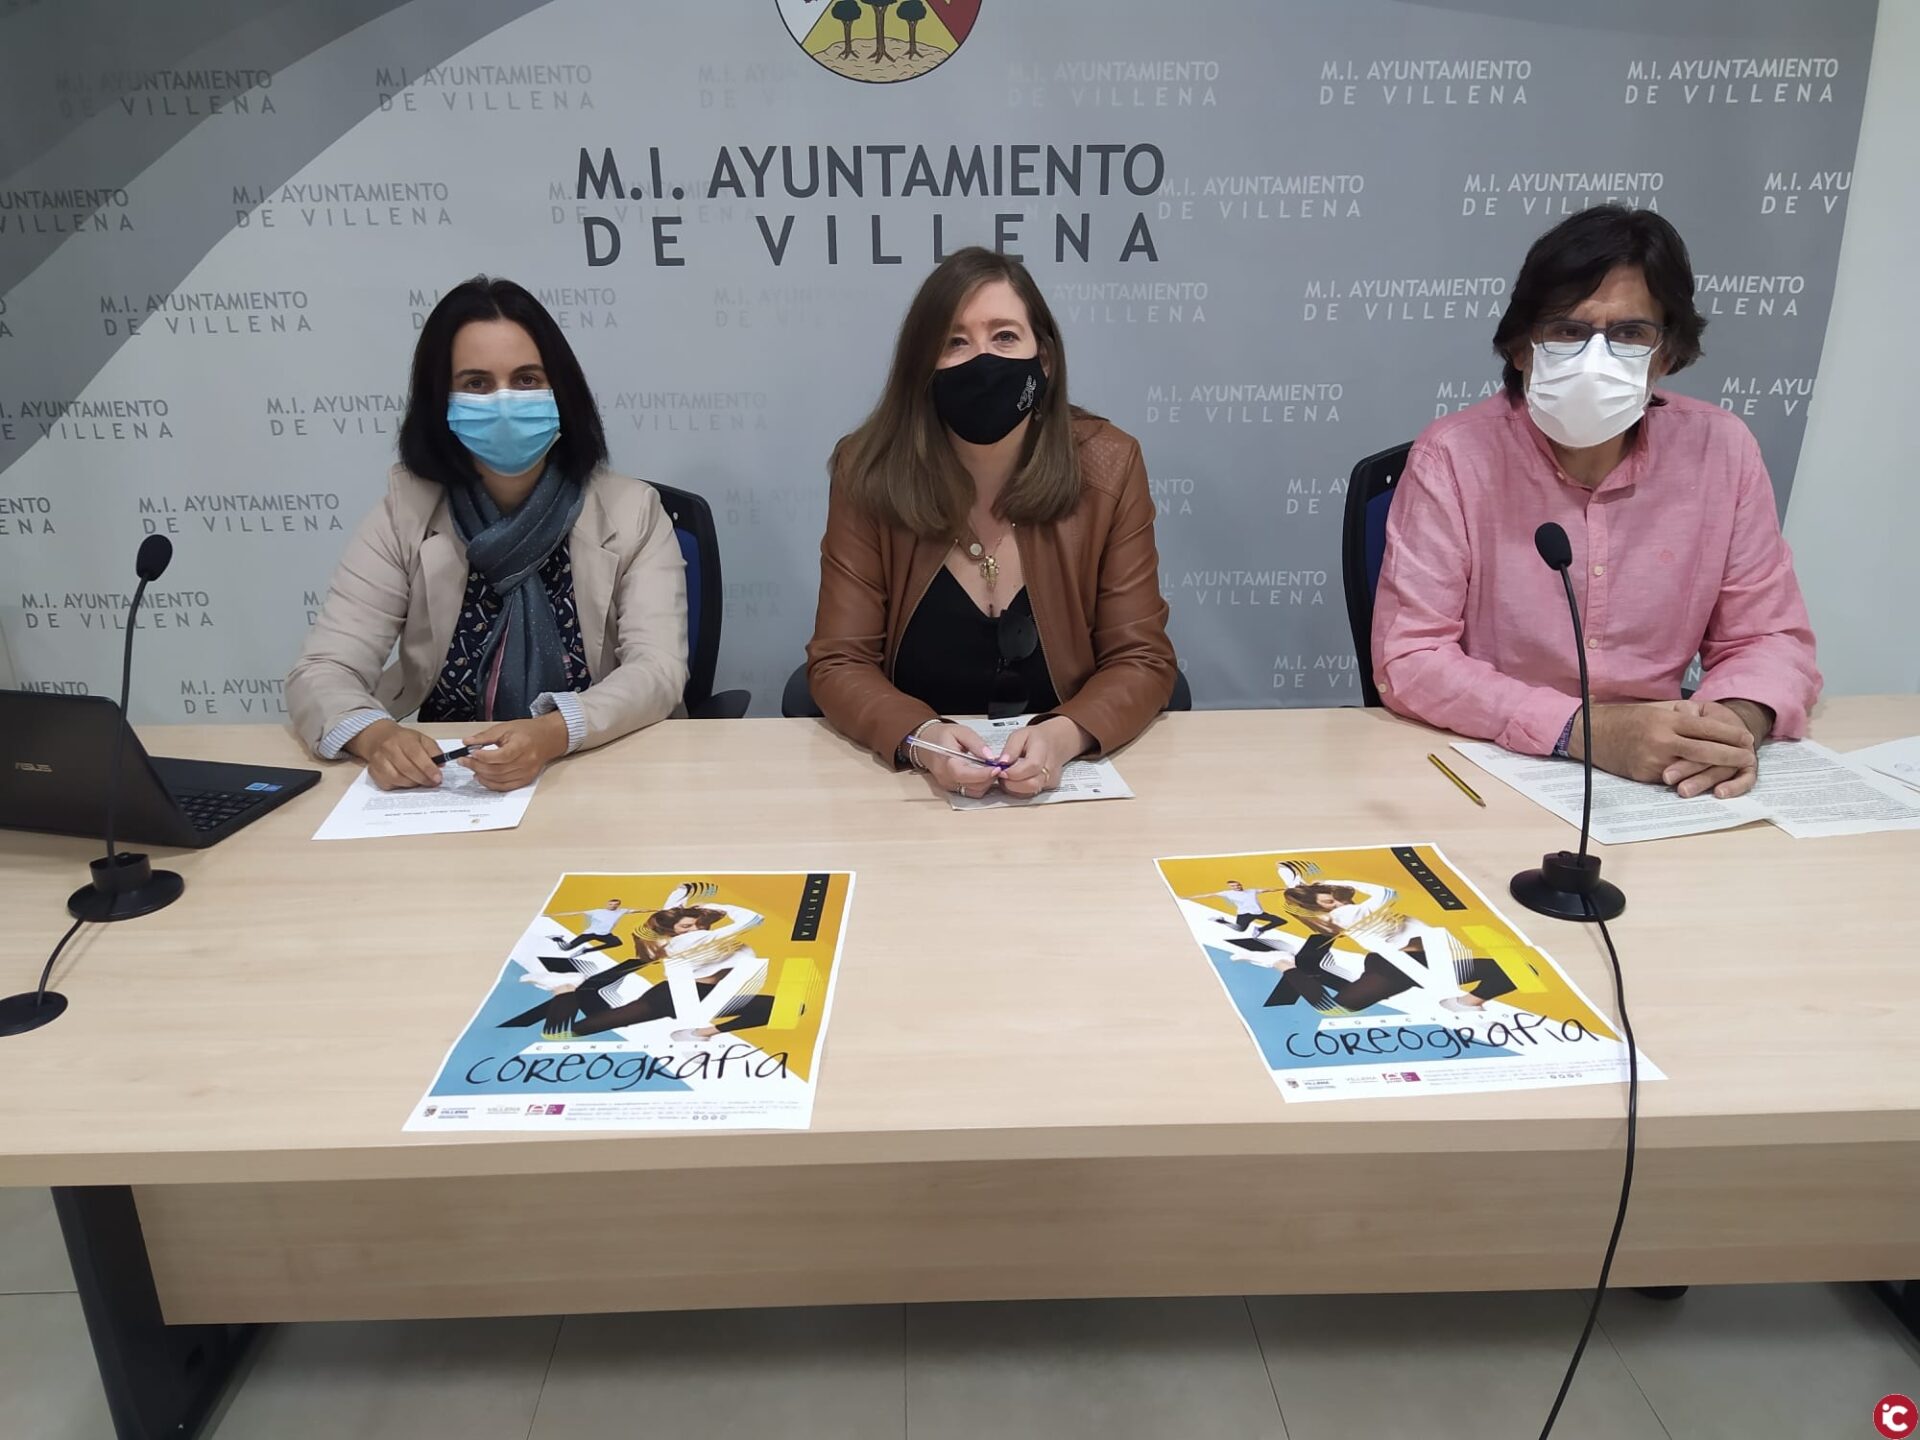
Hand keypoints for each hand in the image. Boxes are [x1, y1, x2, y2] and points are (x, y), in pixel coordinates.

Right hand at [344, 719, 443, 790]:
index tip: (437, 778)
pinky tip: (406, 781)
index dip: (428, 769)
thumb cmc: (403, 739)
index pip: (416, 755)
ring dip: (412, 783)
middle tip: (432, 782)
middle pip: (407, 769)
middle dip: (423, 779)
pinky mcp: (373, 771)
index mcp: (403, 739)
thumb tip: (442, 764)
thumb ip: (433, 750)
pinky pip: (388, 784)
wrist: (379, 737)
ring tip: (420, 781)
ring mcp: (379, 760)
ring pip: (397, 779)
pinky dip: (399, 786)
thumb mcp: (421, 738)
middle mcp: (389, 749)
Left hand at [461, 713, 568, 790]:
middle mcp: (526, 761)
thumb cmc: (527, 732)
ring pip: (499, 780)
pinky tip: (482, 778)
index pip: (501, 756)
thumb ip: (485, 736)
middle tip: (464, 761)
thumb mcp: (505, 727)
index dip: (484, 756)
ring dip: (482, 776)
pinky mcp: (526, 780)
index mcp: (522, 745)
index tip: (471, 752)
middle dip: (477, 766)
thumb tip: (467, 742)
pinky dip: (491, 785)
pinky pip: (505, 787)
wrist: (547, 738)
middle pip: (498, 769)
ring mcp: (527, 773)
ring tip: (472, 768)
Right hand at [911, 721, 1001, 795]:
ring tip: (990, 769)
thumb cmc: (943, 735)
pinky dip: (980, 785)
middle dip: (989, 778)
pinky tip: (983, 774)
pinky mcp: (952, 788)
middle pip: (972, 786)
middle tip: (998, 765)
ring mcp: (948, 785)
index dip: (982, 774)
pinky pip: (970, 792)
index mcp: (946, 761)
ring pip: (973, 792)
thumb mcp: (961, 732)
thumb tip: (990, 757)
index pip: (963, 774)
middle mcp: (946, 777)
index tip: (996, 768)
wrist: (925, 742)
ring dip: (986, 783)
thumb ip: (976, 743)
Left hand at [997, 716, 1090, 797]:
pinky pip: (1030, 794)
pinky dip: (1018, 790)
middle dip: (1011, 784)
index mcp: (1043, 750)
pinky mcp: (1048, 788)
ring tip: (1008, 776)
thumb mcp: (1020, 735)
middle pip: (1032, 784)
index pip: (1031, 766)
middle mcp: (1050, 769)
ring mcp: (1051, 780)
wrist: (1056, 743)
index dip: (1013, 772)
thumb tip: (1001, 763)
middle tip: (1001, 774)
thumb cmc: (1036, 739)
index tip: (1000, 770)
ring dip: (1013, 788)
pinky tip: (1015, 780)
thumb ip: (1010, 749)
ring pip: (1029, 792)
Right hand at [1571, 700, 1754, 795]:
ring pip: (1693, 768)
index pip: (1706, 728)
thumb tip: (1705, 716)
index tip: (1747, 739)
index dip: (1730, 734)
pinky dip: (1689, 778)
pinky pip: (1673, 778)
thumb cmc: (1625, 719)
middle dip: (1731, 755)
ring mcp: (1653, 760)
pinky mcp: (1645, 775)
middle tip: (1749, 757)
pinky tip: (1705, 779)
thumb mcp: (1654, 709)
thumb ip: (1679, 714)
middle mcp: (1662, 740)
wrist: (1591, 734)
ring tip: (1732, 772)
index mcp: (1666, 720)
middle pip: (1706, 750)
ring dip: (1716, 771)